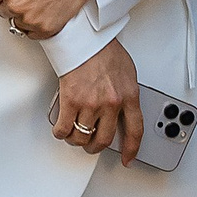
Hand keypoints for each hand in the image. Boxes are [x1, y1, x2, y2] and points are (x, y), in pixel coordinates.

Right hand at [51, 38, 142, 161]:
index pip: (134, 130)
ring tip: (74, 137)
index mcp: (129, 96)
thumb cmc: (104, 50)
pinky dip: (61, 133)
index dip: (132, 149)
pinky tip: (61, 130)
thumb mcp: (127, 73)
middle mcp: (111, 103)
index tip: (128, 158)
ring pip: (82, 136)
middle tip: (92, 146)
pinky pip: (64, 128)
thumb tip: (123, 111)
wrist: (85, 38)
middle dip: (96, 147)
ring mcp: (90, 103)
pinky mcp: (70, 101)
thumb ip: (126, 94)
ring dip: (77, 141)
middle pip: (104, 139)